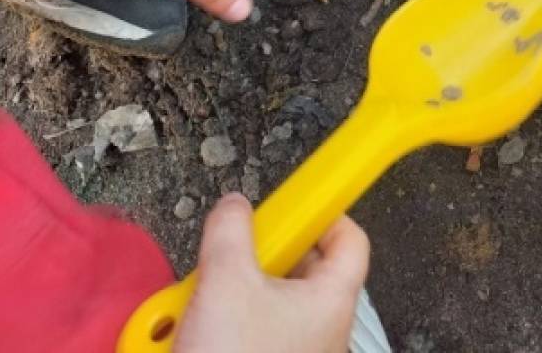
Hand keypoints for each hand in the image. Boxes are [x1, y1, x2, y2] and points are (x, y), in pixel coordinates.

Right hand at [173, 195, 368, 352]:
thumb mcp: (225, 281)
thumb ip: (231, 230)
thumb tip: (236, 205)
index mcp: (333, 300)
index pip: (350, 239)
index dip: (324, 214)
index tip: (291, 205)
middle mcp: (324, 331)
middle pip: (305, 270)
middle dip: (262, 255)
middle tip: (231, 253)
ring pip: (272, 304)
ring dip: (234, 292)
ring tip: (198, 299)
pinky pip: (252, 335)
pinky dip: (224, 324)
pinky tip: (190, 331)